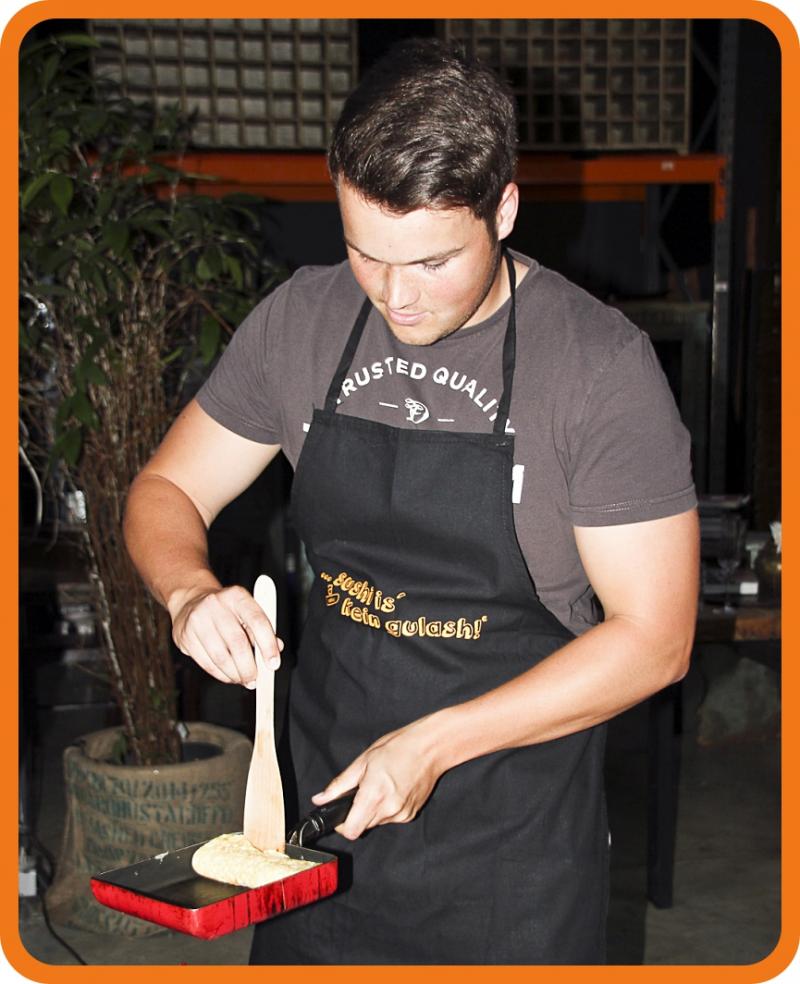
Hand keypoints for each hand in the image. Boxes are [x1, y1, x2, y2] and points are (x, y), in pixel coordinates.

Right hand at [168, 584, 281, 687]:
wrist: (191, 601)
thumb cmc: (225, 609)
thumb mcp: (246, 610)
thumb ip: (262, 628)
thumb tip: (276, 648)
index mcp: (237, 596)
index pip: (257, 621)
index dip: (268, 645)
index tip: (273, 664)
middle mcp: (216, 604)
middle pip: (237, 643)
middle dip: (249, 667)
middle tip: (255, 679)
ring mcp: (197, 619)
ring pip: (220, 657)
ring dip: (235, 674)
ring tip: (243, 679)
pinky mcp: (185, 636)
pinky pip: (206, 663)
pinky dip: (220, 674)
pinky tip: (228, 676)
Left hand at [310, 716, 443, 839]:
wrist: (431, 748)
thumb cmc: (398, 748)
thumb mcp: (363, 761)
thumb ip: (340, 784)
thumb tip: (320, 799)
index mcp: (374, 795)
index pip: (351, 830)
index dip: (341, 824)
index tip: (340, 813)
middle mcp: (389, 810)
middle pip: (362, 826)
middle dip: (357, 813)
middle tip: (363, 790)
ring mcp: (402, 814)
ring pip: (376, 822)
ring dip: (373, 810)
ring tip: (380, 786)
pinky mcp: (411, 814)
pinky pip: (391, 818)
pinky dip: (387, 808)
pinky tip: (393, 789)